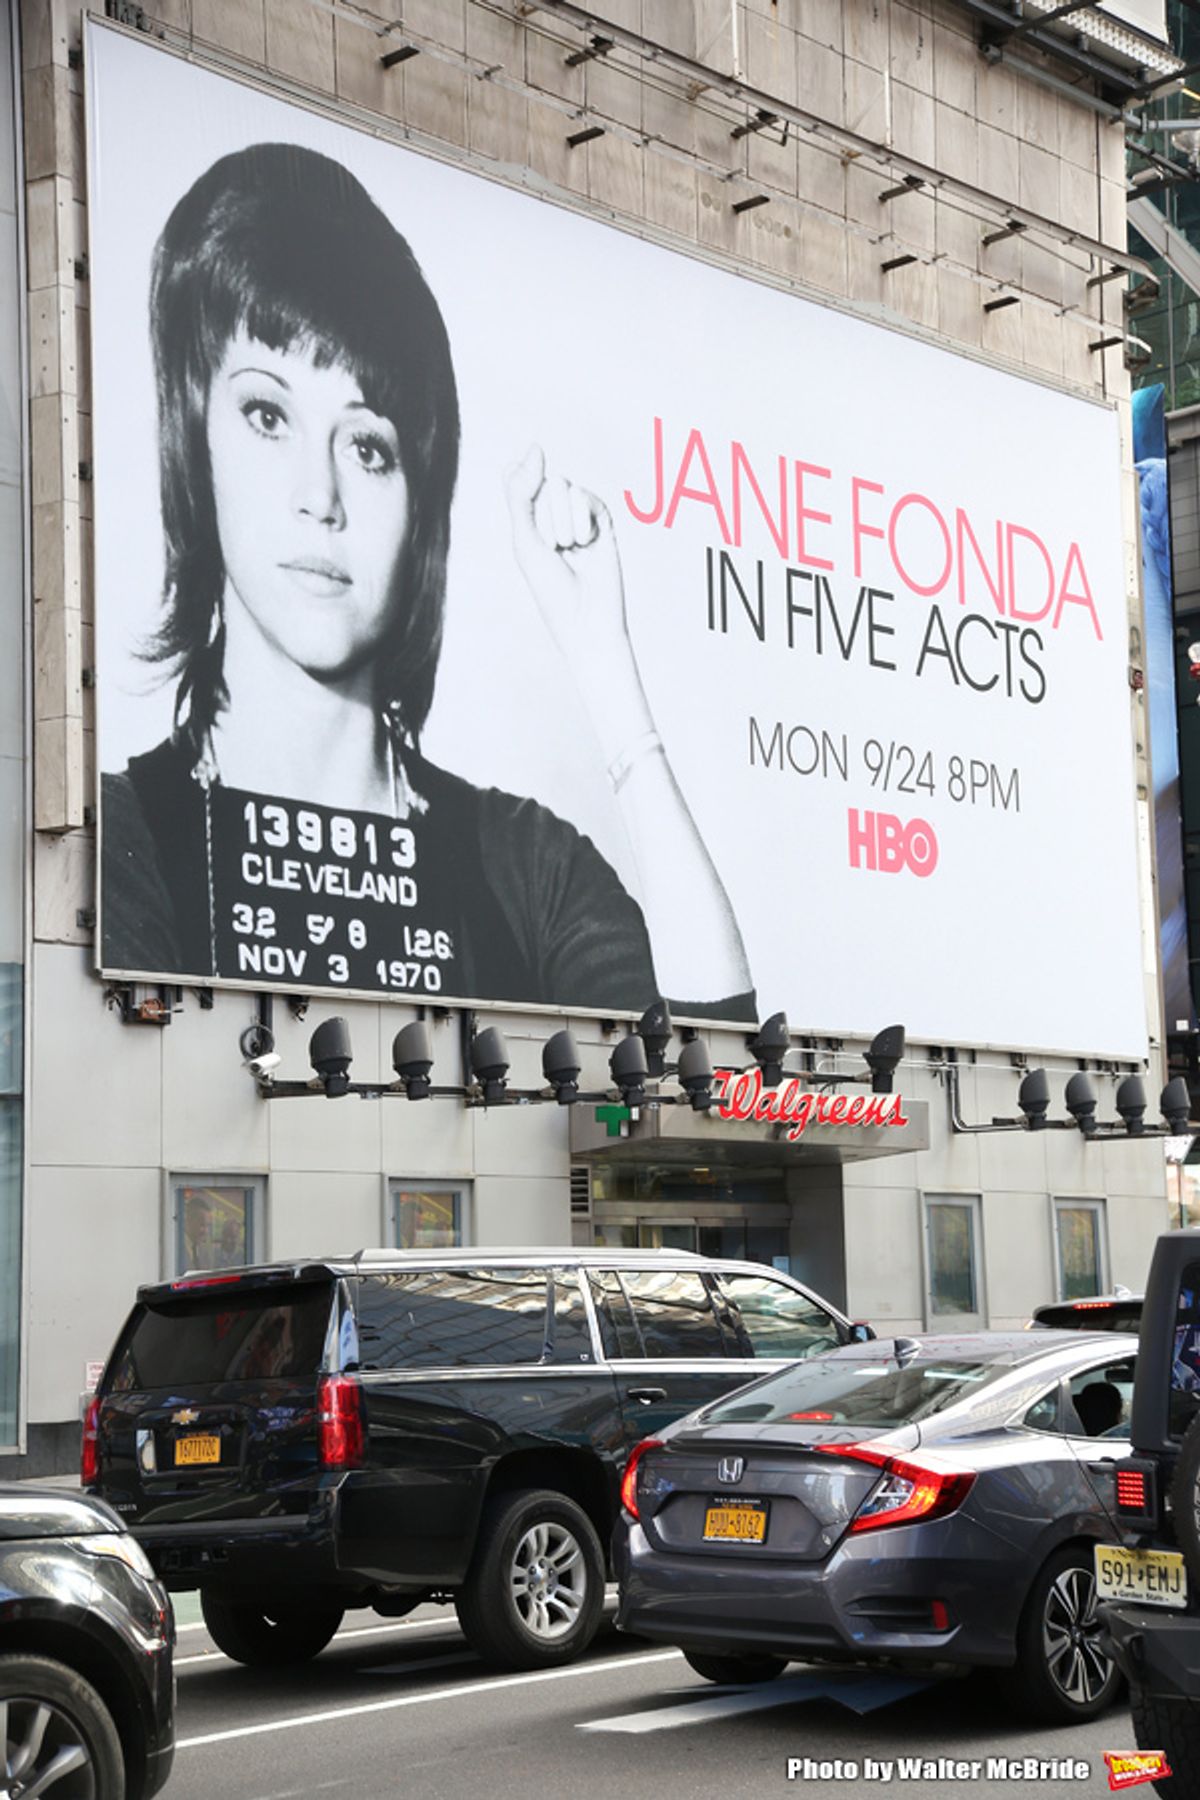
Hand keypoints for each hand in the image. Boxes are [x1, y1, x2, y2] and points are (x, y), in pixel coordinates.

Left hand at [505, 446, 651, 744]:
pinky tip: (587, 546)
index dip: (523, 491)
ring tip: (570, 551)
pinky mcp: (602, 518)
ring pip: (562, 486)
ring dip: (561, 524)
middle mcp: (551, 510)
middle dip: (543, 519)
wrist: (585, 618)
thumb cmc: (550, 587)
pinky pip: (584, 497)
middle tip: (554, 550)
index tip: (529, 527)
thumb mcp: (524, 538)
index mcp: (527, 516)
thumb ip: (522, 491)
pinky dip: (580, 525)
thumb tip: (536, 446)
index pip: (518, 476)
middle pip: (541, 481)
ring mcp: (577, 513)